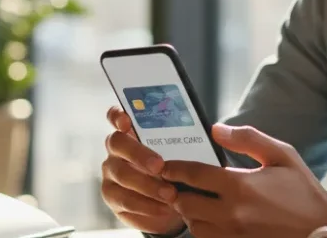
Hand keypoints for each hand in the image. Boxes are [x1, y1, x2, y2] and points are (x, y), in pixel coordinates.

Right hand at [100, 106, 185, 235]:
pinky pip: (125, 202)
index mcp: (131, 133)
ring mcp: (111, 175)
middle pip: (116, 143)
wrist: (172, 205)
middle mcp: (116, 151)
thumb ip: (186, 141)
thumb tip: (214, 131)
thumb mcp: (181, 155)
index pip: (115, 116)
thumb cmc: (176, 171)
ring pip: (122, 176)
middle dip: (138, 154)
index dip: (118, 116)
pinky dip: (146, 207)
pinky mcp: (114, 200)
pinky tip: (164, 209)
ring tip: (170, 195)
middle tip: (160, 166)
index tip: (127, 121)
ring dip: (147, 186)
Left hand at [160, 124, 326, 237]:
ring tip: (197, 204)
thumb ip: (248, 139)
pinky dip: (204, 230)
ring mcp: (234, 235)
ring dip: (190, 214)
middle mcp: (232, 213)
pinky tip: (212, 220)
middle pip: (185, 204)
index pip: (193, 175)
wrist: (323, 227)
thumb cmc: (303, 190)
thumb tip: (216, 129)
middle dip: (179, 193)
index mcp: (240, 185)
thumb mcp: (282, 155)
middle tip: (179, 186)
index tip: (166, 167)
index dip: (174, 169)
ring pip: (193, 226)